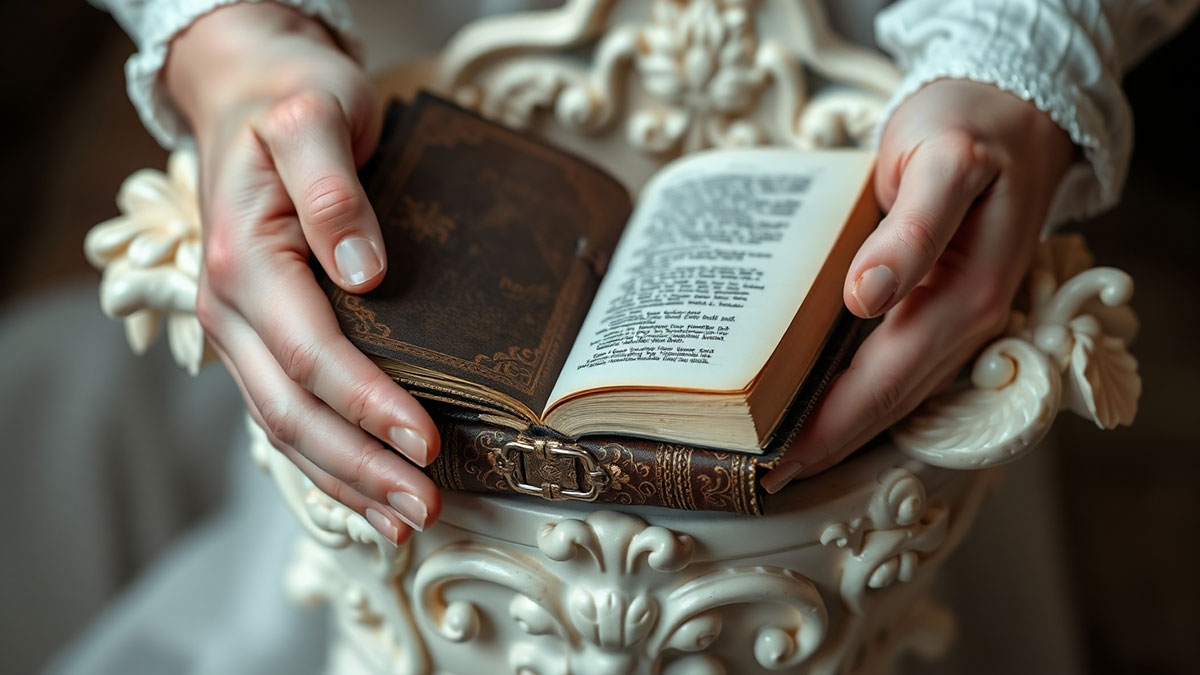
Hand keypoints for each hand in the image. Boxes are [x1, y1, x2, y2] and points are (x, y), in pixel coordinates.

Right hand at [166, 4, 439, 541]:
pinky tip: (367, 488)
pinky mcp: (260, 339)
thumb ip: (332, 188)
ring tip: (404, 521)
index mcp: (244, 259)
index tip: (425, 441)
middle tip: (424, 507)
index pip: (312, 353)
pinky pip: (287, 411)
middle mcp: (231, 307)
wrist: (249, 95)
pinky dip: (327, 458)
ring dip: (345, 480)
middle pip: (294, 411)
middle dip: (361, 467)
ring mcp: (240, 330)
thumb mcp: (314, 115)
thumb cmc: (290, 101)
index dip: (369, 404)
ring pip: (285, 427)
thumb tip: (364, 271)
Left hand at [762, 80, 1073, 492]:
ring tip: (774, 451)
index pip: (883, 387)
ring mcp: (953, 321)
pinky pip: (891, 366)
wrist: (1012, 111)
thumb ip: (911, 230)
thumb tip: (867, 297)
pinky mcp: (937, 309)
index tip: (773, 463)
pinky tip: (810, 396)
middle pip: (885, 404)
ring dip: (835, 427)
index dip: (829, 430)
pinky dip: (850, 390)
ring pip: (889, 393)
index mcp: (964, 302)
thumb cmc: (969, 130)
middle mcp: (964, 325)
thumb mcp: (944, 162)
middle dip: (823, 444)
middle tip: (756, 475)